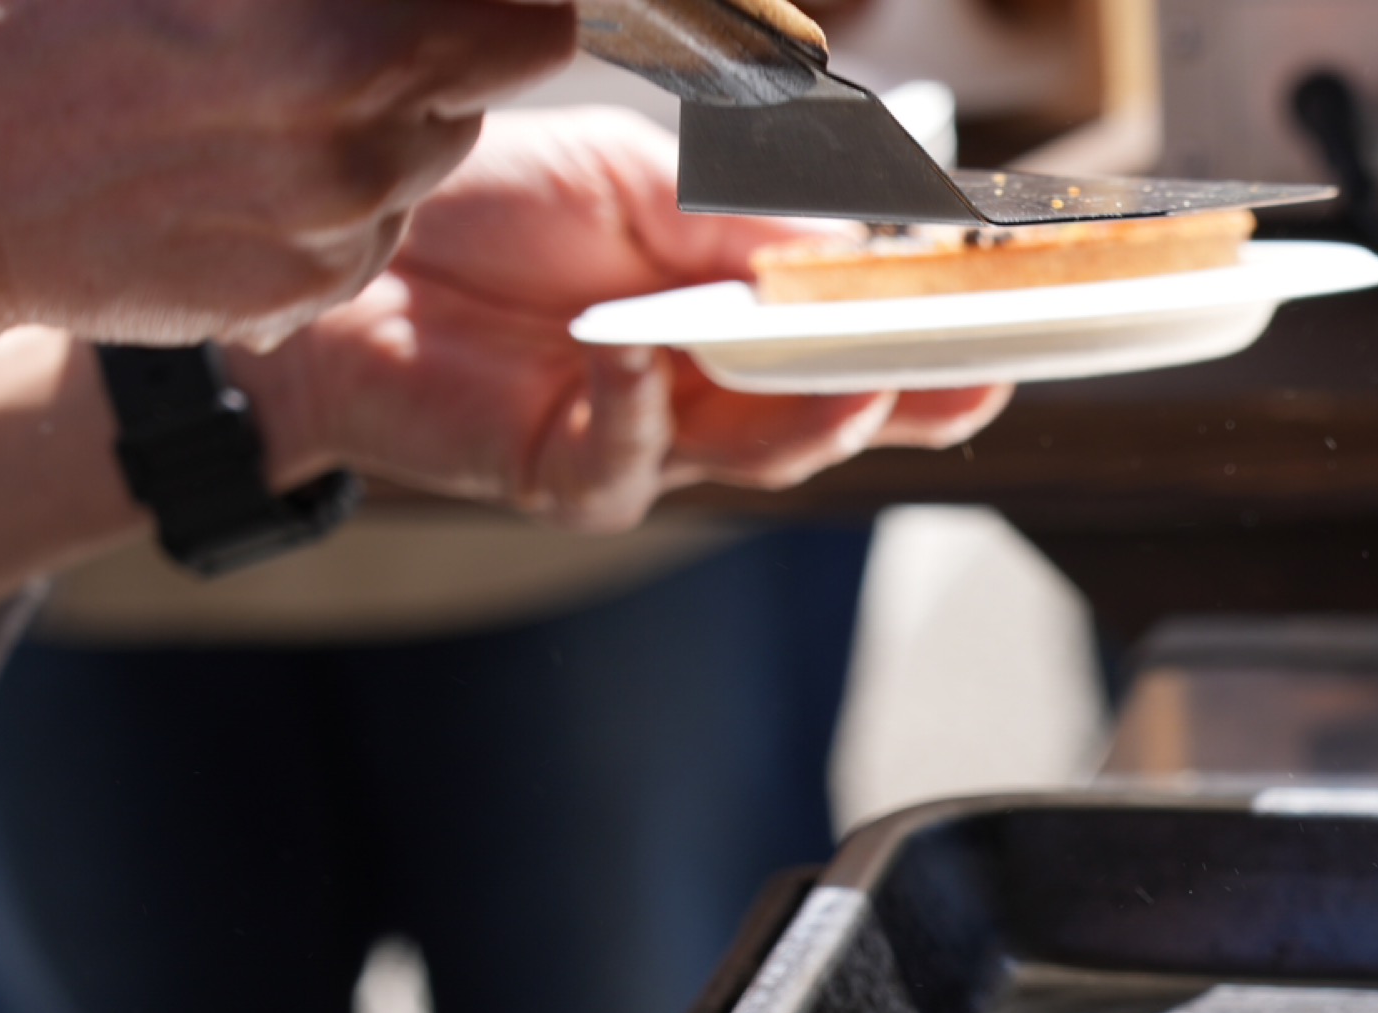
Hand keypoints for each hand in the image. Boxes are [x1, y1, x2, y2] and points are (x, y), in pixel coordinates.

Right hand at [0, 0, 581, 410]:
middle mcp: (352, 134)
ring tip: (270, 90)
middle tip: (333, 23)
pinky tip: (239, 160)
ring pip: (433, 159)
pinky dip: (334, 198)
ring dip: (389, 119)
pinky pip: (374, 234)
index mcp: (337, 30)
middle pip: (494, 81)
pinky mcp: (298, 297)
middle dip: (442, 43)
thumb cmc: (59, 11)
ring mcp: (331, 227)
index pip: (540, 20)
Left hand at [248, 109, 1018, 524]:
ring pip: (756, 455)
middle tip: (974, 376)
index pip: (871, 325)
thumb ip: (738, 213)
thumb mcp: (638, 177)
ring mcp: (646, 433)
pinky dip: (635, 414)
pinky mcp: (560, 471)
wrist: (359, 257)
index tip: (1018, 312)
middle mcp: (718, 381)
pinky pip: (620, 465)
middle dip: (914, 393)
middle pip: (842, 408)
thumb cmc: (498, 208)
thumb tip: (845, 238)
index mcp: (754, 301)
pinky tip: (635, 357)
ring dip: (808, 419)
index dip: (944, 328)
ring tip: (848, 383)